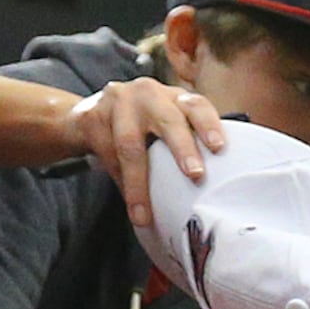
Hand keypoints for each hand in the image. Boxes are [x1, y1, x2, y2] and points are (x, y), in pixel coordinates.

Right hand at [60, 78, 227, 235]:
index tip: (219, 147)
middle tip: (195, 175)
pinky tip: (126, 202)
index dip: (209, 124)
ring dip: (138, 183)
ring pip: (130, 144)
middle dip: (183, 148)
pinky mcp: (92, 116)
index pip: (196, 105)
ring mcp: (119, 102)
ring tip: (144, 214)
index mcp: (173, 97)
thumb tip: (208, 193)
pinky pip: (106, 154)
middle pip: (168, 120)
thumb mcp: (165, 126)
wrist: (89, 114)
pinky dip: (118, 182)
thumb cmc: (139, 125)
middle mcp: (149, 94)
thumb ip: (186, 145)